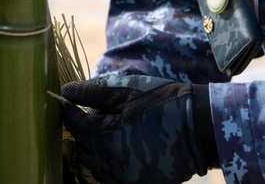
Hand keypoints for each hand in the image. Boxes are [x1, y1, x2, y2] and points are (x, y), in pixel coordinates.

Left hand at [60, 75, 212, 183]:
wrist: (200, 127)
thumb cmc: (160, 102)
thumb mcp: (123, 90)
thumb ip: (90, 93)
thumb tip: (64, 92)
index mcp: (102, 138)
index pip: (73, 126)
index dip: (69, 112)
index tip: (68, 102)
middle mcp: (109, 164)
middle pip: (82, 149)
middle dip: (83, 132)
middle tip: (94, 114)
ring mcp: (125, 178)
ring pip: (97, 166)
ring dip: (96, 149)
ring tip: (111, 130)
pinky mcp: (140, 183)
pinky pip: (115, 177)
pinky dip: (113, 163)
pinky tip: (125, 145)